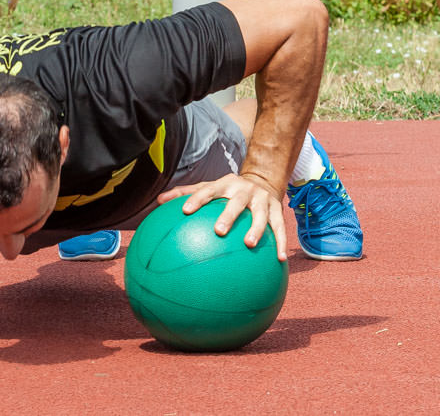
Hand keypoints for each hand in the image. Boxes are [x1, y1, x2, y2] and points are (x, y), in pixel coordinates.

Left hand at [158, 173, 286, 260]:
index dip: (197, 198)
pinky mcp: (277, 209)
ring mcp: (262, 199)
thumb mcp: (209, 187)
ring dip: (257, 228)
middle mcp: (245, 190)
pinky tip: (280, 259)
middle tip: (219, 231)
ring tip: (249, 244)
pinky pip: (280, 227)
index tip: (185, 211)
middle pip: (237, 202)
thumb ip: (185, 193)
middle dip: (229, 215)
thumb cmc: (227, 191)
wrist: (262, 180)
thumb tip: (158, 201)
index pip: (208, 190)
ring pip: (261, 214)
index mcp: (225, 184)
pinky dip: (281, 242)